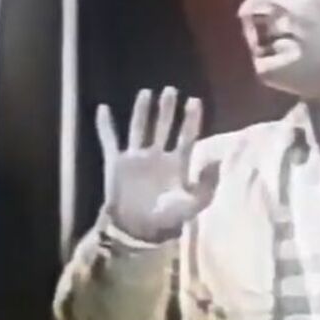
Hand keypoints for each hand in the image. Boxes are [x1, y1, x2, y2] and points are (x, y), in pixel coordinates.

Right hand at [98, 86, 218, 242]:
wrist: (138, 229)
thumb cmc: (167, 219)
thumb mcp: (193, 204)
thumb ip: (207, 185)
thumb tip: (217, 162)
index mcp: (176, 165)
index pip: (186, 136)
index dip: (191, 119)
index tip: (195, 101)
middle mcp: (157, 157)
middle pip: (164, 127)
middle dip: (168, 109)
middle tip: (171, 90)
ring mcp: (137, 158)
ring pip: (140, 128)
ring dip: (142, 111)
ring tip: (147, 93)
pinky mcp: (117, 162)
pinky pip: (109, 140)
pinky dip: (105, 125)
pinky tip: (102, 108)